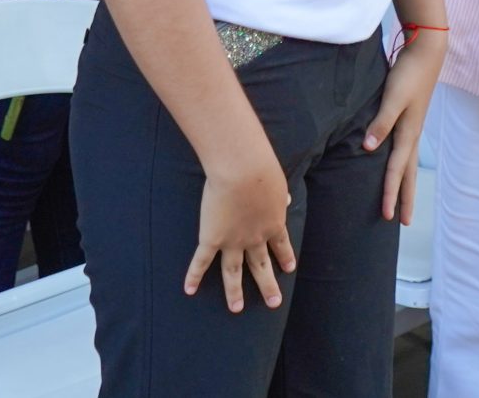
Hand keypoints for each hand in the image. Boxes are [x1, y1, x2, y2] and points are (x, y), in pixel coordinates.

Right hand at [184, 139, 293, 311]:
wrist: (243, 171)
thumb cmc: (263, 170)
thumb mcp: (278, 184)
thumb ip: (280, 196)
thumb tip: (286, 200)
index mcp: (273, 223)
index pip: (281, 245)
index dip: (284, 257)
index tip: (289, 268)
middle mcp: (255, 238)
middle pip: (262, 265)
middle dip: (268, 285)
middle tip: (274, 303)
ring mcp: (233, 241)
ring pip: (233, 272)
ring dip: (235, 291)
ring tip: (237, 308)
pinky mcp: (211, 238)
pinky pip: (202, 261)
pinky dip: (194, 276)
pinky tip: (189, 290)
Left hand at [365, 29, 445, 223]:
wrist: (427, 52)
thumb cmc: (408, 74)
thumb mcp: (393, 98)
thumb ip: (381, 123)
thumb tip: (368, 148)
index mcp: (408, 133)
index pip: (396, 170)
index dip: (390, 193)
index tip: (386, 216)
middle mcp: (412, 134)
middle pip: (408, 173)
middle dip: (405, 197)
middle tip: (403, 222)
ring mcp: (413, 127)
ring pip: (408, 163)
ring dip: (405, 183)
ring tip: (402, 199)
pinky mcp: (411, 118)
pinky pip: (406, 150)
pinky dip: (402, 164)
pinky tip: (397, 164)